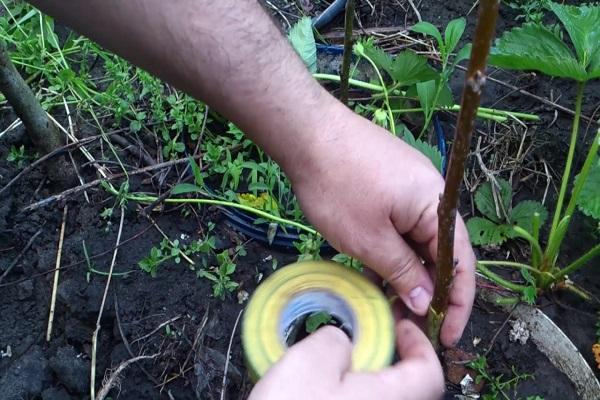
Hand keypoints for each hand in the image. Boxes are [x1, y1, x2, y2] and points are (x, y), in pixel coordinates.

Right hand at [249, 321, 443, 399]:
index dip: (419, 344)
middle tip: (370, 345)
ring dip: (370, 385)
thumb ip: (336, 340)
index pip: (429, 372)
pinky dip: (353, 399)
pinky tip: (324, 395)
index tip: (402, 328)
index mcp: (389, 399)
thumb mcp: (309, 361)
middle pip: (409, 391)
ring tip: (339, 372)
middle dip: (392, 363)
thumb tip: (341, 342)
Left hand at [289, 105, 475, 346]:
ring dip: (406, 274)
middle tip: (410, 326)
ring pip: (416, 242)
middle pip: (440, 253)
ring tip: (391, 306)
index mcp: (437, 207)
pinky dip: (391, 252)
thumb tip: (425, 301)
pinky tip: (376, 275)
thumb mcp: (369, 240)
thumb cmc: (338, 186)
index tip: (448, 337)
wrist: (307, 132)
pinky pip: (399, 227)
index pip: (462, 263)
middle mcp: (431, 196)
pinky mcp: (387, 185)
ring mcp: (408, 188)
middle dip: (427, 292)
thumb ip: (402, 272)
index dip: (457, 303)